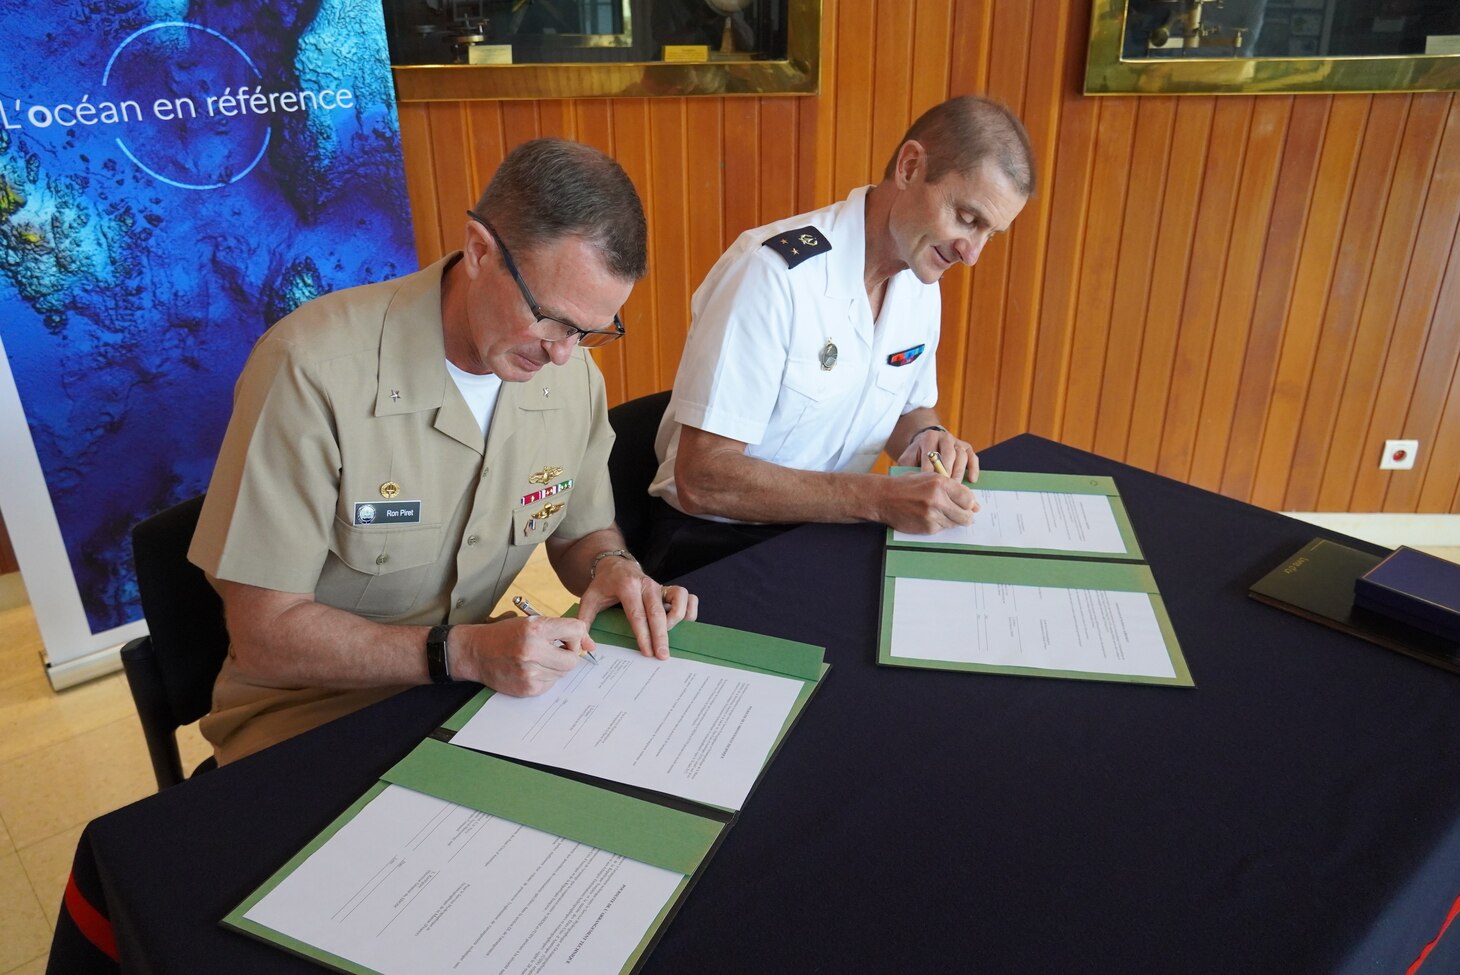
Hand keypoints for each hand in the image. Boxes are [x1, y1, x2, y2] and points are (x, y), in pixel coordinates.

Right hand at [450, 615, 590, 695]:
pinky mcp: (527, 688)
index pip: (576, 630)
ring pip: (563, 673)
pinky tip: (529, 669)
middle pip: (573, 659)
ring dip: (555, 666)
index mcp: (535, 629)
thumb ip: (562, 630)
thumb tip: (592, 645)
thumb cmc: (505, 634)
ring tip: (537, 659)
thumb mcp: (531, 622)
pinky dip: (545, 677)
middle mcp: (533, 651)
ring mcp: (530, 672)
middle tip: (555, 650)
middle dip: (568, 655)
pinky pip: (551, 684)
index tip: (568, 637)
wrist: (476, 652)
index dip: (576, 635)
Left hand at [576, 556, 698, 659]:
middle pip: (659, 612)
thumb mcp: (588, 600)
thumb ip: (585, 623)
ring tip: (667, 635)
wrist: (615, 565)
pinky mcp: (669, 588)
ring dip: (676, 620)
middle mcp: (647, 584)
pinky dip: (689, 610)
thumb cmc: (604, 585)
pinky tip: (681, 623)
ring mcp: (660, 585)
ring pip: (680, 600)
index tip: (647, 652)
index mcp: (627, 586)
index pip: (637, 614)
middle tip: (662, 656)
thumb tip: (588, 647)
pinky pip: (688, 597)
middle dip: (661, 636)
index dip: (643, 635)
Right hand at [877, 471, 978, 533]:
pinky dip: (939, 524)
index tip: (965, 504)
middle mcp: (937, 499)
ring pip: (955, 523)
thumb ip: (953, 489)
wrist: (883, 497)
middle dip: (965, 516)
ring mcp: (932, 515)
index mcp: (940, 482)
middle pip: (966, 515)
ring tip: (939, 512)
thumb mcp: (930, 478)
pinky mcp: (927, 527)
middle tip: (960, 514)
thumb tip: (975, 505)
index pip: (969, 498)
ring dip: (951, 520)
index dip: (969, 503)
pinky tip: (928, 517)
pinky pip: (942, 529)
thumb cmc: (907, 485)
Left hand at [896, 428, 979, 482]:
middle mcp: (944, 437)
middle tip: (944, 487)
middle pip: (949, 454)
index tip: (928, 484)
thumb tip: (914, 482)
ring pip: (962, 455)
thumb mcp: (907, 459)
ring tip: (954, 487)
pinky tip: (972, 480)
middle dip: (947, 472)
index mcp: (929, 437)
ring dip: (959, 472)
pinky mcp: (967, 447)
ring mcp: (957, 442)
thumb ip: (908, 467)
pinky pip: (973, 457)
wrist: (926, 444)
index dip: (930, 470)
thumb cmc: (916, 456)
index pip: (931, 454)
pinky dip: (973, 469)